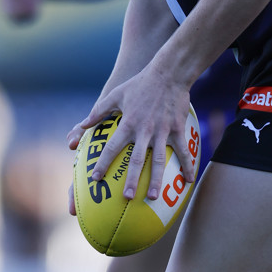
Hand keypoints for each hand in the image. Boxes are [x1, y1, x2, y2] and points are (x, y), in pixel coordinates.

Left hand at [67, 64, 193, 201]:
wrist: (168, 73)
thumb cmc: (140, 84)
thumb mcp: (116, 94)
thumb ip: (99, 111)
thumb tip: (83, 125)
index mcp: (128, 123)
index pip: (112, 147)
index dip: (102, 163)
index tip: (95, 178)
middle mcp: (144, 130)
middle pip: (136, 160)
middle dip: (130, 180)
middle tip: (126, 198)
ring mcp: (162, 131)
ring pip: (159, 160)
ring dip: (155, 179)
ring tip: (152, 196)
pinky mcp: (177, 129)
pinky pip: (183, 151)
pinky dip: (186, 166)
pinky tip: (188, 180)